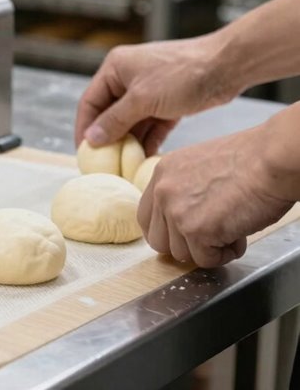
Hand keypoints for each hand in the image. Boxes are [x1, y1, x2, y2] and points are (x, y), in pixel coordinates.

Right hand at [75, 35, 239, 154]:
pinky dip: (148, 140)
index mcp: (115, 68)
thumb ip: (115, 120)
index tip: (84, 152)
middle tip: (104, 162)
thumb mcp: (142, 99)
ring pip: (131, 121)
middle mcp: (128, 77)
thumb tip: (92, 138)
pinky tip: (145, 158)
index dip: (85, 128)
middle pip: (110, 113)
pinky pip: (151, 124)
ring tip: (124, 165)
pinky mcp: (168, 102)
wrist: (228, 66)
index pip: (90, 102)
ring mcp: (149, 90)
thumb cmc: (182, 74)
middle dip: (108, 138)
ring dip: (129, 142)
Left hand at [137, 125, 295, 266]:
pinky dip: (224, 255)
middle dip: (185, 245)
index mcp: (162, 173)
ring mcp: (176, 212)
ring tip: (232, 230)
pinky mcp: (196, 231)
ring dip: (208, 249)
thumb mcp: (201, 166)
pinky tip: (239, 236)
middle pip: (158, 240)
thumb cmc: (251, 160)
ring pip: (181, 254)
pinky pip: (205, 259)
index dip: (167, 231)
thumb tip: (185, 217)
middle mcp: (162, 191)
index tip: (185, 234)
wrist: (272, 160)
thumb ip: (184, 190)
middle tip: (212, 237)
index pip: (147, 216)